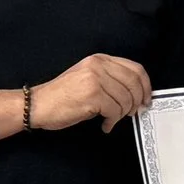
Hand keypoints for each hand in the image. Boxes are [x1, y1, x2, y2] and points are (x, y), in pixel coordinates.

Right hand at [35, 53, 153, 132]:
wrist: (37, 105)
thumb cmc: (61, 96)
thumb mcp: (87, 78)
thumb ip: (110, 79)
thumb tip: (136, 92)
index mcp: (99, 59)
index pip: (135, 68)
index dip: (145, 85)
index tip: (146, 98)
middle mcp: (98, 66)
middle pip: (134, 83)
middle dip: (137, 101)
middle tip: (133, 112)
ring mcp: (95, 79)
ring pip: (126, 99)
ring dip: (122, 114)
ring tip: (112, 119)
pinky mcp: (92, 95)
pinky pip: (115, 110)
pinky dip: (113, 121)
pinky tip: (104, 124)